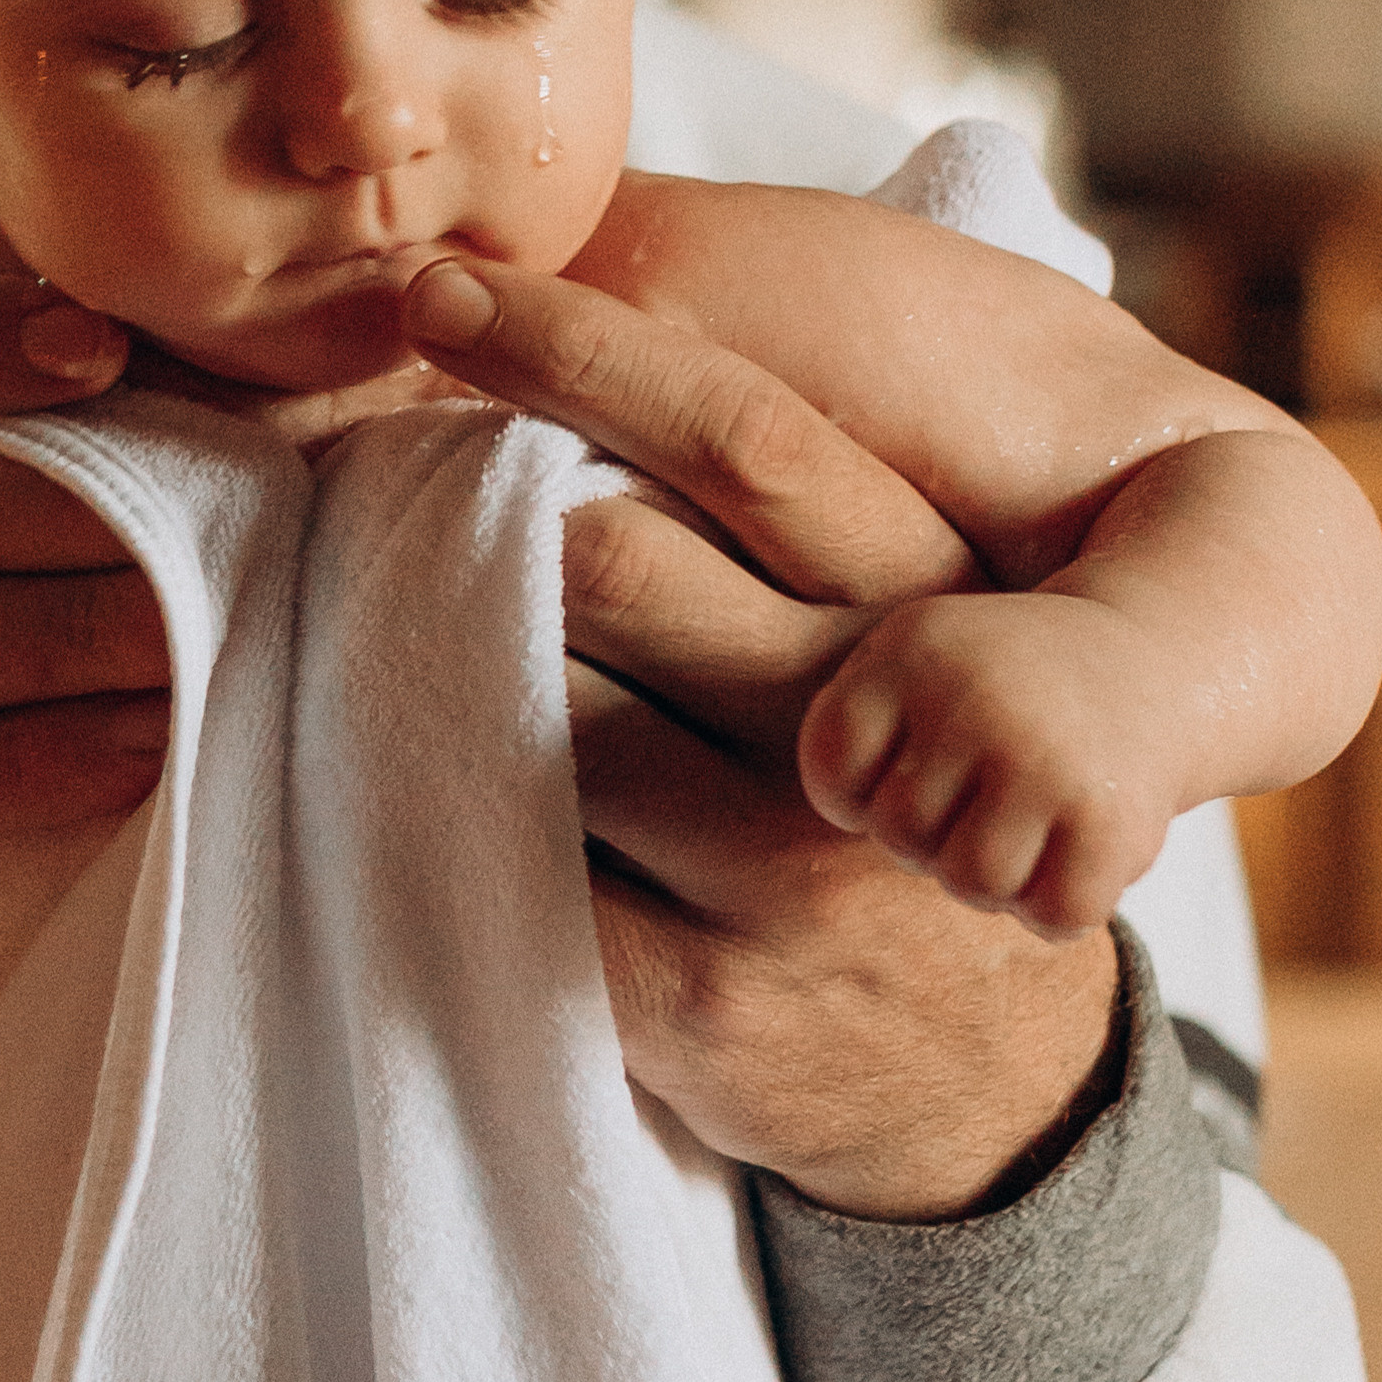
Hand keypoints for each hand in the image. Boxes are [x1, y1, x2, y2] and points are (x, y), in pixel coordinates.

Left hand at [406, 256, 1119, 1218]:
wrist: (990, 1087)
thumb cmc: (890, 805)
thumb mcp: (898, 649)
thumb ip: (780, 529)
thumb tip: (551, 381)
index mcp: (925, 606)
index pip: (746, 436)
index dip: (577, 348)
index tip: (437, 295)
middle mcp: (873, 732)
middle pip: (613, 563)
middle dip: (477, 523)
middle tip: (392, 507)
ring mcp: (791, 878)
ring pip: (545, 718)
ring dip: (447, 679)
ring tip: (408, 660)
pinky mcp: (705, 1002)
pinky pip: (517, 873)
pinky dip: (450, 824)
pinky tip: (436, 798)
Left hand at [800, 594, 1177, 942]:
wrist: (1150, 662)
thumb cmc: (997, 685)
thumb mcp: (913, 661)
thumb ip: (847, 731)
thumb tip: (792, 848)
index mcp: (913, 650)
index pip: (832, 772)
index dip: (860, 793)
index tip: (905, 771)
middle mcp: (978, 698)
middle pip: (901, 835)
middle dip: (934, 834)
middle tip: (980, 796)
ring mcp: (1049, 761)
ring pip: (973, 882)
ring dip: (995, 875)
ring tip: (1020, 826)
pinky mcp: (1113, 821)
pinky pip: (1053, 916)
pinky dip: (1059, 907)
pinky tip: (1070, 853)